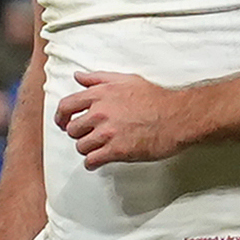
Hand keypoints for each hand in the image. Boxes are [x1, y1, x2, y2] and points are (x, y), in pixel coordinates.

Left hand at [55, 69, 193, 166]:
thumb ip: (98, 78)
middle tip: (90, 135)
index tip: (62, 123)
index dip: (61, 117)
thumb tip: (78, 76)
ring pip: (81, 146)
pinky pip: (92, 160)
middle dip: (80, 133)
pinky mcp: (116, 150)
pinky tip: (98, 160)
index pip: (65, 106)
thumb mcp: (126, 80)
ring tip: (98, 147)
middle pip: (72, 129)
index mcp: (99, 95)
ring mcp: (107, 133)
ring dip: (87, 148)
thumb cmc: (156, 98)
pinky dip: (92, 162)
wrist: (179, 116)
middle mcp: (99, 113)